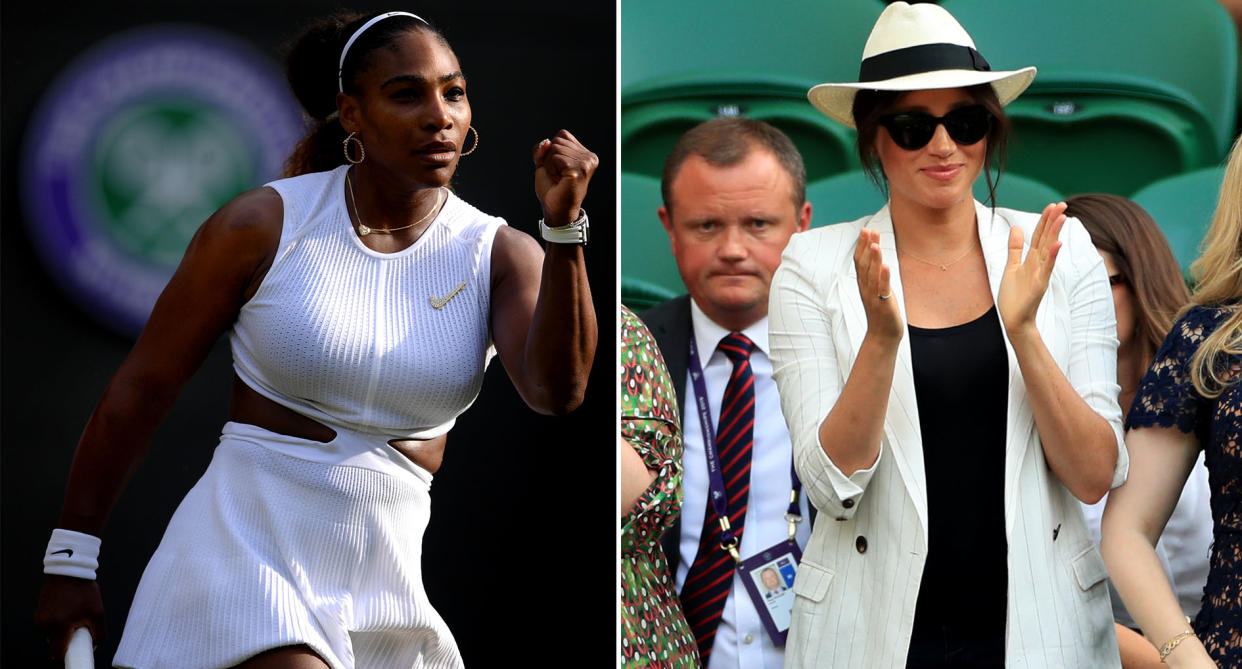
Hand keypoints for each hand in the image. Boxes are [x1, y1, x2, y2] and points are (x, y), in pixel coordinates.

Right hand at [35, 574, 104, 661]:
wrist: (69, 571)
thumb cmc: (83, 590)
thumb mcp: (97, 612)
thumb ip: (99, 633)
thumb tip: (95, 645)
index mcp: (59, 626)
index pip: (58, 653)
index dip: (67, 658)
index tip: (75, 657)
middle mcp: (46, 624)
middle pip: (55, 645)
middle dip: (67, 643)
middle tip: (79, 632)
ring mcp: (40, 618)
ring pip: (53, 634)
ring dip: (63, 631)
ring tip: (74, 615)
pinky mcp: (39, 613)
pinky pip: (50, 625)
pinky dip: (59, 623)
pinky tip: (67, 610)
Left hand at [533, 129, 597, 227]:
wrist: (556, 210)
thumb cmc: (552, 189)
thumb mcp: (544, 164)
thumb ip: (542, 149)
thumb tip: (546, 141)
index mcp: (585, 154)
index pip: (562, 135)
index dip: (551, 151)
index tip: (557, 168)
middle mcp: (589, 157)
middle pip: (557, 140)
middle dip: (549, 158)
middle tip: (557, 175)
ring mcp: (586, 163)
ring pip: (555, 148)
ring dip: (550, 165)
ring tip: (558, 178)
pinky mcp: (579, 170)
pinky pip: (554, 158)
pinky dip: (550, 169)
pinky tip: (558, 180)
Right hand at [854, 228, 901, 343]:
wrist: (882, 336)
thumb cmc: (881, 312)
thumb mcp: (876, 290)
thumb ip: (875, 275)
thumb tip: (877, 259)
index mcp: (863, 284)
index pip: (860, 261)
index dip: (862, 245)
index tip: (866, 230)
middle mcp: (865, 288)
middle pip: (864, 264)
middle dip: (867, 247)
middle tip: (870, 230)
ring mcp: (873, 297)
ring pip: (872, 275)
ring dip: (874, 259)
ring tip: (876, 245)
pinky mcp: (883, 305)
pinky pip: (883, 289)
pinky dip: (884, 277)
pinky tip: (887, 266)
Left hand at [998, 202, 1065, 336]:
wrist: (1015, 320)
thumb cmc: (1014, 297)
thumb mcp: (1012, 267)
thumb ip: (1015, 249)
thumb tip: (1017, 228)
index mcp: (1031, 260)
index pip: (1039, 236)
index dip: (1044, 220)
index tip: (1052, 205)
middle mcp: (1038, 265)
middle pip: (1046, 239)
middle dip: (1053, 222)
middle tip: (1063, 204)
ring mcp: (1040, 275)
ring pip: (1048, 250)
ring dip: (1055, 234)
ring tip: (1062, 217)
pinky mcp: (1039, 285)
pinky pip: (1047, 269)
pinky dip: (1052, 257)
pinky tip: (1058, 244)